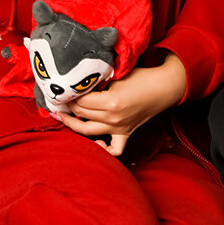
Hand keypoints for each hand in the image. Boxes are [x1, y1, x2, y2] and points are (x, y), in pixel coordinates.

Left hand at [58, 53, 186, 156]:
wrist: (164, 87)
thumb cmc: (142, 77)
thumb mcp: (117, 74)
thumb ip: (98, 80)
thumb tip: (79, 82)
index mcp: (110, 101)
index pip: (81, 100)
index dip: (70, 93)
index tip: (63, 87)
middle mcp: (113, 118)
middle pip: (81, 114)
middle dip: (68, 105)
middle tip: (59, 98)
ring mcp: (119, 128)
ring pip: (88, 131)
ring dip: (72, 124)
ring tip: (62, 116)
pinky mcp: (126, 133)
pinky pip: (114, 150)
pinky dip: (102, 149)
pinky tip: (94, 142)